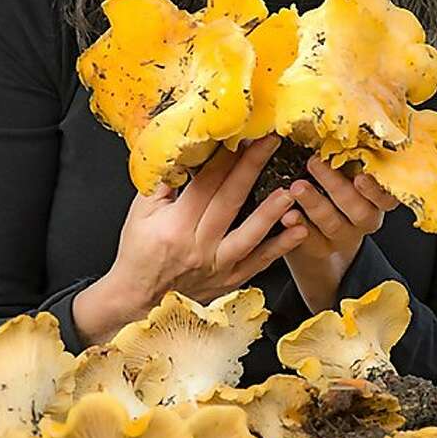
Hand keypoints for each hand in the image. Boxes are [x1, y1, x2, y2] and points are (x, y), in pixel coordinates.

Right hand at [73, 137, 306, 344]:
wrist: (137, 301)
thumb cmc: (138, 254)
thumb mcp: (139, 214)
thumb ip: (162, 184)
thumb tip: (184, 153)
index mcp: (175, 227)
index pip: (204, 185)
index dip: (224, 158)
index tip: (240, 136)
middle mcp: (198, 247)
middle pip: (229, 201)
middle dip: (251, 168)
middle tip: (270, 143)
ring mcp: (216, 266)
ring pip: (249, 236)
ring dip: (271, 212)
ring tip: (291, 191)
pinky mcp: (230, 280)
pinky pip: (259, 263)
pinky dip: (280, 248)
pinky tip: (299, 231)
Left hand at [279, 154, 398, 313]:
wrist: (319, 234)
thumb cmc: (335, 187)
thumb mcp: (348, 171)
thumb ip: (347, 155)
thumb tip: (336, 120)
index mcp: (377, 198)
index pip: (387, 196)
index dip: (376, 189)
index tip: (361, 176)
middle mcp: (365, 218)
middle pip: (359, 209)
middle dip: (336, 186)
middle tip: (314, 163)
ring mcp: (343, 236)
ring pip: (333, 223)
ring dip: (314, 203)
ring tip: (296, 187)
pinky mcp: (321, 248)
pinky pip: (312, 241)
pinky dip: (299, 226)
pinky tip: (287, 215)